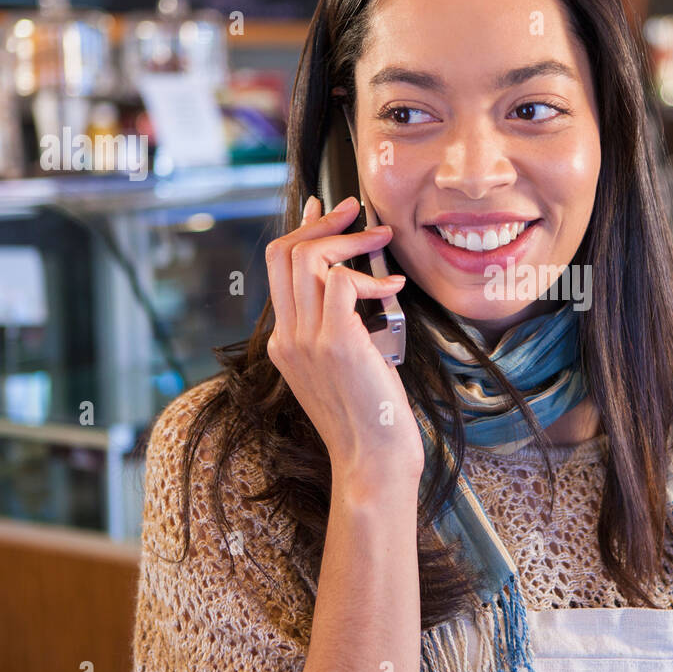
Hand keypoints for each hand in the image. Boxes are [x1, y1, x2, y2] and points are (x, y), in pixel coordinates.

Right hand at [265, 196, 423, 499]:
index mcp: (284, 343)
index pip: (278, 270)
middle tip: (357, 210)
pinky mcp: (336, 342)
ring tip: (383, 242)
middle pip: (285, 253)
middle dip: (324, 222)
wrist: (373, 461)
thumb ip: (342, 329)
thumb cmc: (371, 418)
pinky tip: (394, 290)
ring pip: (310, 259)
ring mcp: (307, 340)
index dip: (302, 231)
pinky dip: (373, 278)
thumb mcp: (348, 366)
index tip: (324, 209)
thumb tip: (361, 285)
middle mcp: (287, 338)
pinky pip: (344, 283)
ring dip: (352, 241)